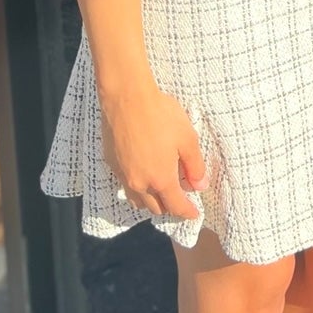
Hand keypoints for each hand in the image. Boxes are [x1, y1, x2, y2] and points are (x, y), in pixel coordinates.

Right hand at [99, 80, 206, 221]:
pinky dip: (136, 186)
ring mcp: (123, 175)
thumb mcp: (187, 138)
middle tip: (180, 200)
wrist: (126, 98)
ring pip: (137, 200)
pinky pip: (125, 184)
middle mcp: (140, 183)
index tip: (194, 213)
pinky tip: (142, 173)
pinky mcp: (112, 163)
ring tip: (160, 191)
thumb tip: (201, 185)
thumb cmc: (160, 116)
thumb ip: (195, 166)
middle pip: (155, 208)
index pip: (176, 206)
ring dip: (151, 201)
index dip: (187, 212)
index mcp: (161, 179)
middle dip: (169, 207)